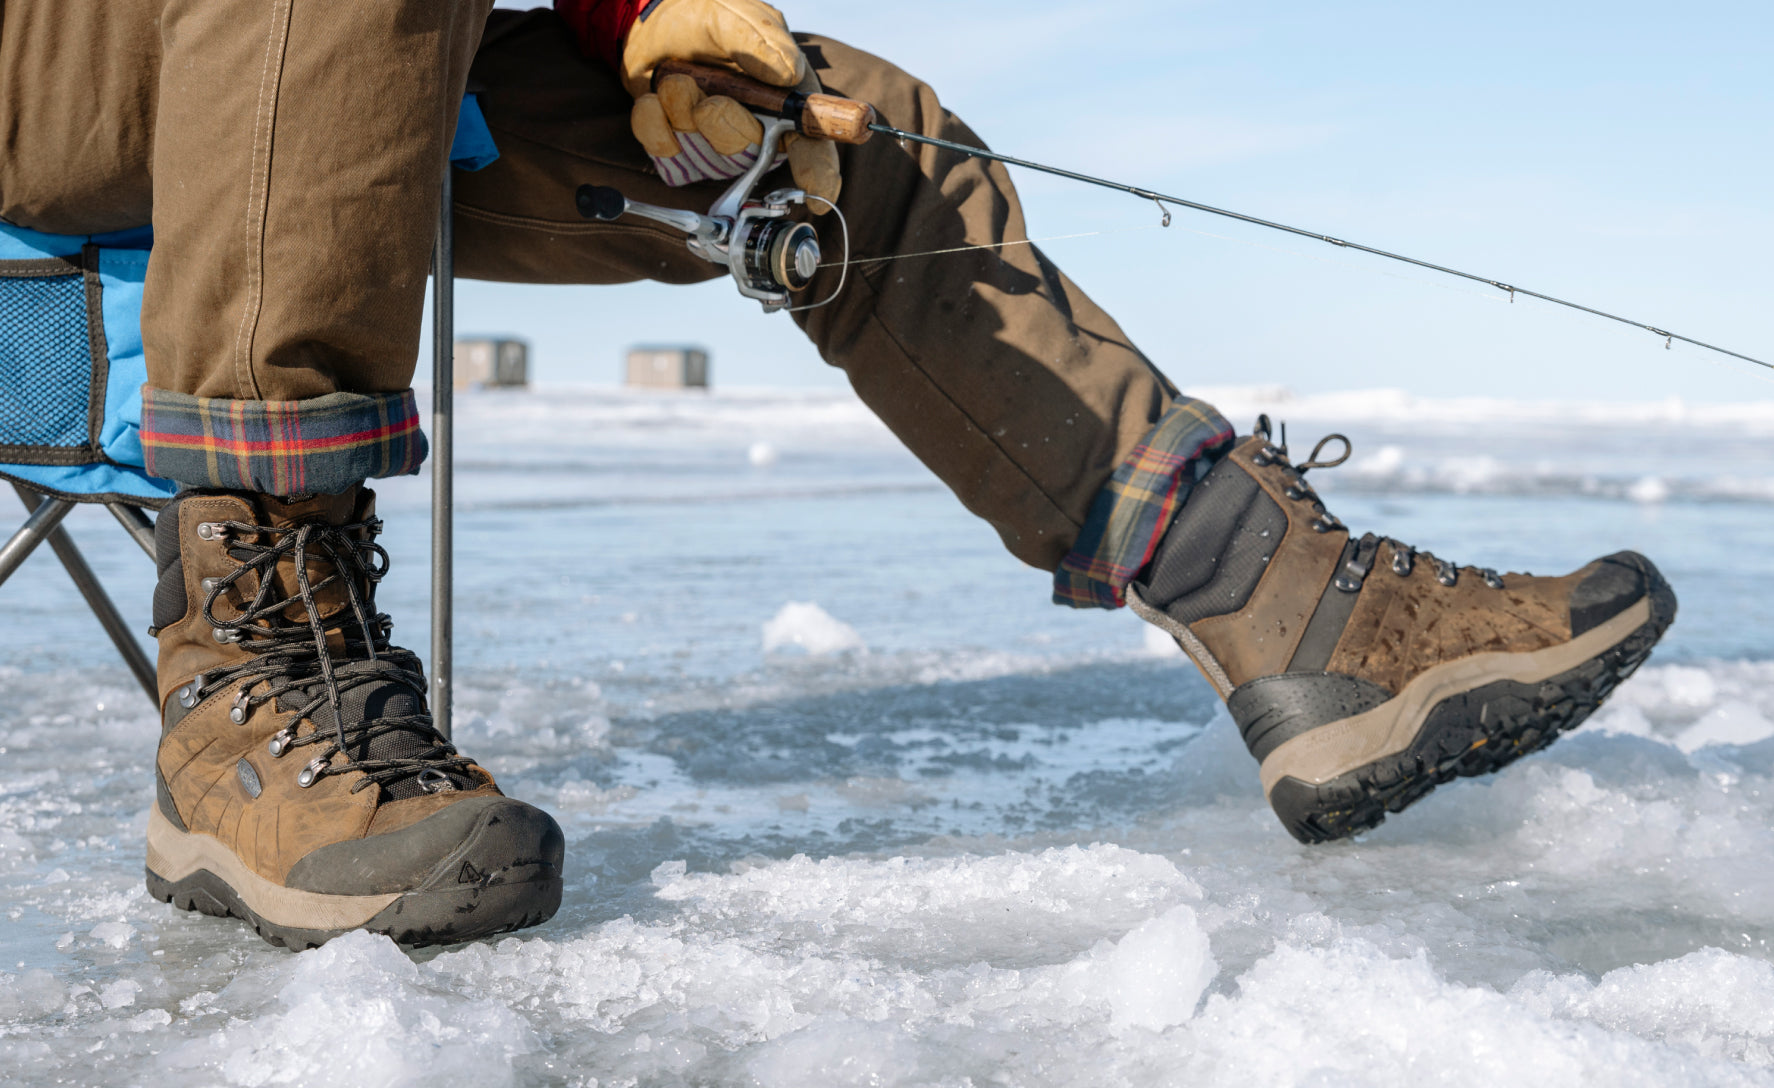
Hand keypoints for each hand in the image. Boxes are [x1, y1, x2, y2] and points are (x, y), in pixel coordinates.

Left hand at [621, 0, 839, 206]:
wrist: (653, 22)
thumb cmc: (706, 20)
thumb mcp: (735, 16)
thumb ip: (761, 41)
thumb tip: (789, 75)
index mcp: (785, 103)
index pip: (811, 146)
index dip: (817, 170)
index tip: (816, 188)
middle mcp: (755, 131)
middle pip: (752, 156)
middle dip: (727, 126)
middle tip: (710, 101)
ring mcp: (716, 147)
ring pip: (707, 154)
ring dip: (685, 112)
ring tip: (678, 80)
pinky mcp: (680, 152)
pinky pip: (665, 152)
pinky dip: (653, 123)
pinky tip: (655, 97)